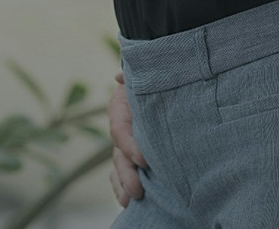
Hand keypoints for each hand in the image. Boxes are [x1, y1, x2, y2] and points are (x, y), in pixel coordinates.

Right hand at [108, 69, 146, 206]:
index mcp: (120, 109)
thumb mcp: (145, 76)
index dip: (130, 147)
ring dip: (124, 185)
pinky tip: (129, 202)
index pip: (120, 131)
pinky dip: (123, 187)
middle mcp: (120, 129)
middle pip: (118, 155)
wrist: (160, 84)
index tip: (145, 161)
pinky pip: (121, 173)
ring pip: (119, 167)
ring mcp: (125, 144)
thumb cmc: (154, 78)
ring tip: (132, 200)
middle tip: (139, 190)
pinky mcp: (132, 155)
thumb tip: (120, 76)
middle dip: (127, 174)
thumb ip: (134, 76)